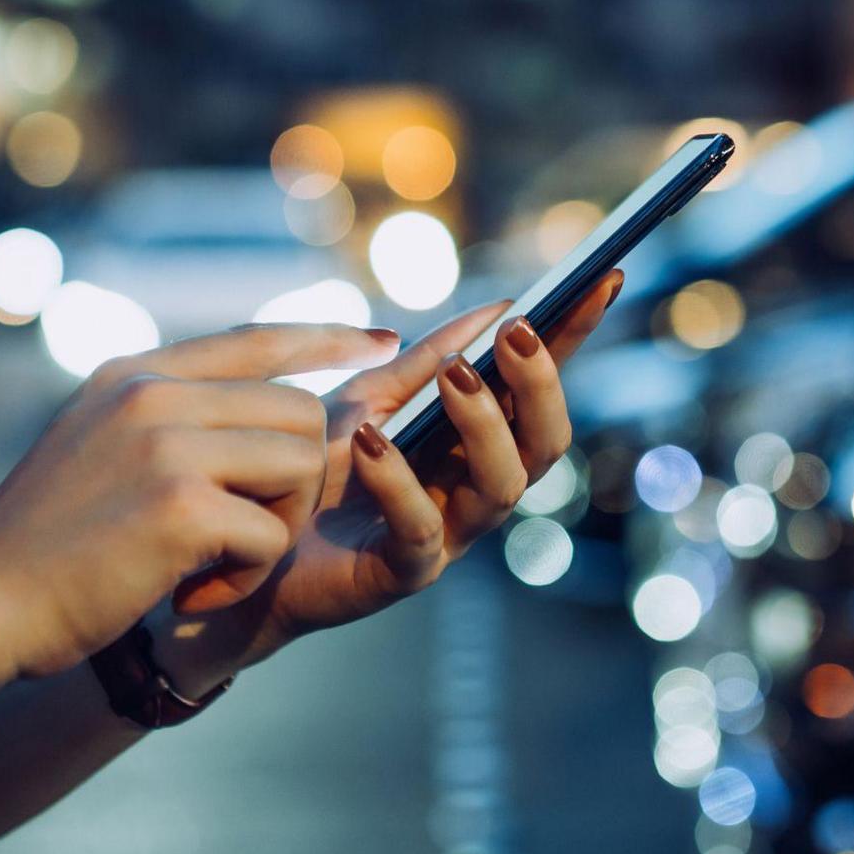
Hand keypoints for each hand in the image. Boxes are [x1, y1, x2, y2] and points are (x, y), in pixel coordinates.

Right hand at [0, 323, 399, 681]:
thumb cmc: (42, 542)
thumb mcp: (95, 443)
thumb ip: (164, 414)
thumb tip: (257, 397)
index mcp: (135, 374)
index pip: (258, 339)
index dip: (329, 340)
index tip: (385, 341)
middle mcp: (153, 395)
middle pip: (301, 411)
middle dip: (297, 480)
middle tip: (242, 535)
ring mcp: (167, 446)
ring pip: (300, 466)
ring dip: (274, 530)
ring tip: (209, 565)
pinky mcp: (181, 508)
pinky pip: (273, 535)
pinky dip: (246, 578)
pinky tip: (190, 593)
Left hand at [152, 271, 622, 689]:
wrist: (251, 548)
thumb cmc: (316, 473)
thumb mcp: (370, 400)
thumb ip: (426, 362)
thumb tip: (498, 307)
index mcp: (479, 443)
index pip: (540, 386)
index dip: (575, 337)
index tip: (601, 279)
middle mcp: (477, 489)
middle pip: (546, 442)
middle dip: (541, 385)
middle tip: (517, 335)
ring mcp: (449, 535)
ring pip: (504, 487)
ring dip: (486, 425)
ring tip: (455, 377)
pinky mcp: (403, 574)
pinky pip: (422, 531)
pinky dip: (400, 481)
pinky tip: (372, 441)